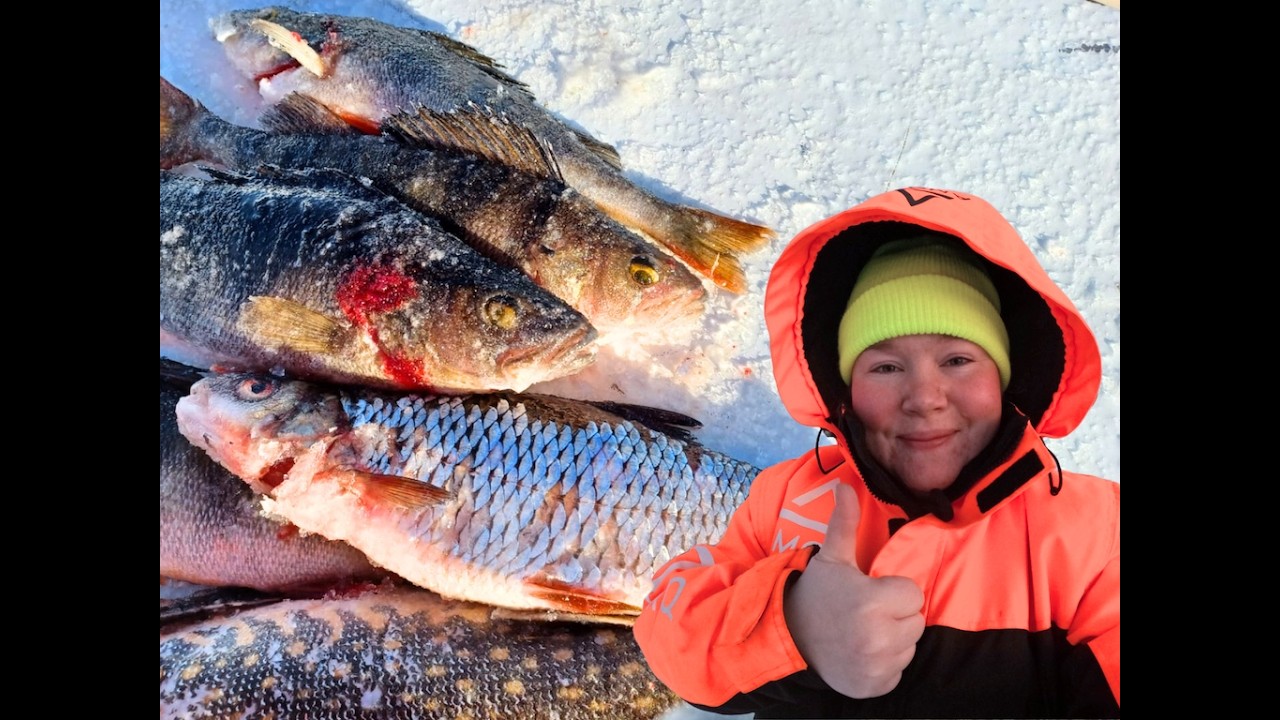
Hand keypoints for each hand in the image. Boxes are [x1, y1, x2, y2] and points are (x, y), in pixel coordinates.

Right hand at [783, 482, 924, 697]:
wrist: (789, 637)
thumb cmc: (817, 594)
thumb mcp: (832, 558)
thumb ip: (845, 523)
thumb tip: (845, 485)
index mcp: (871, 602)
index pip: (914, 595)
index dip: (894, 590)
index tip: (871, 592)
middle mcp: (877, 637)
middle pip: (915, 622)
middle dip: (896, 615)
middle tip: (866, 612)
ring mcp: (876, 666)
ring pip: (909, 647)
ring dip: (893, 639)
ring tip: (863, 631)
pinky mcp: (874, 686)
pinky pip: (898, 671)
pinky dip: (884, 665)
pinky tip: (862, 653)